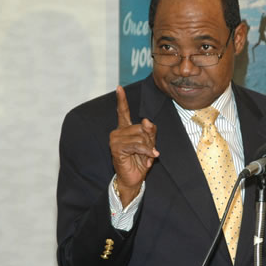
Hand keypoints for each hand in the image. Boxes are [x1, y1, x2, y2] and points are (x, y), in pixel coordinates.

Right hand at [109, 86, 158, 205]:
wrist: (134, 179)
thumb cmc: (140, 162)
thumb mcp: (149, 144)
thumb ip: (150, 131)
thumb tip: (147, 121)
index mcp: (125, 129)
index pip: (123, 112)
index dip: (122, 100)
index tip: (119, 87)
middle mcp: (118, 132)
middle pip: (141, 127)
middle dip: (150, 139)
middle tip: (149, 151)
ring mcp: (115, 139)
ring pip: (140, 135)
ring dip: (148, 147)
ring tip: (147, 155)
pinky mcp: (116, 148)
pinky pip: (137, 144)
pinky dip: (146, 151)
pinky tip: (149, 157)